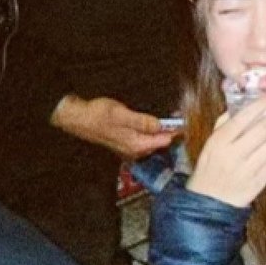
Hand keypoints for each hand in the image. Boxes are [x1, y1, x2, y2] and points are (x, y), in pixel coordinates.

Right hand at [51, 93, 176, 158]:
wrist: (77, 118)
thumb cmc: (97, 116)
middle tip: (183, 118)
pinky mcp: (124, 141)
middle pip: (160, 142)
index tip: (188, 122)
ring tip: (173, 120)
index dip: (177, 130)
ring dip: (162, 131)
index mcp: (136, 144)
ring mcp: (129, 146)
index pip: (164, 140)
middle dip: (172, 131)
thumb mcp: (122, 115)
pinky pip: (144, 138)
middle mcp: (134, 149)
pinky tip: (154, 122)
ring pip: (152, 140)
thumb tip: (161, 125)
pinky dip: (151, 131)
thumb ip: (143, 122)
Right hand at [187, 95, 265, 207]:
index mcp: (219, 141)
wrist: (210, 200)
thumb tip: (246, 104)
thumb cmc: (211, 165)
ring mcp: (246, 170)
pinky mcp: (257, 183)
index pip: (243, 117)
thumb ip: (226, 122)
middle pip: (262, 130)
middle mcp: (233, 154)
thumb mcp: (211, 142)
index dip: (262, 104)